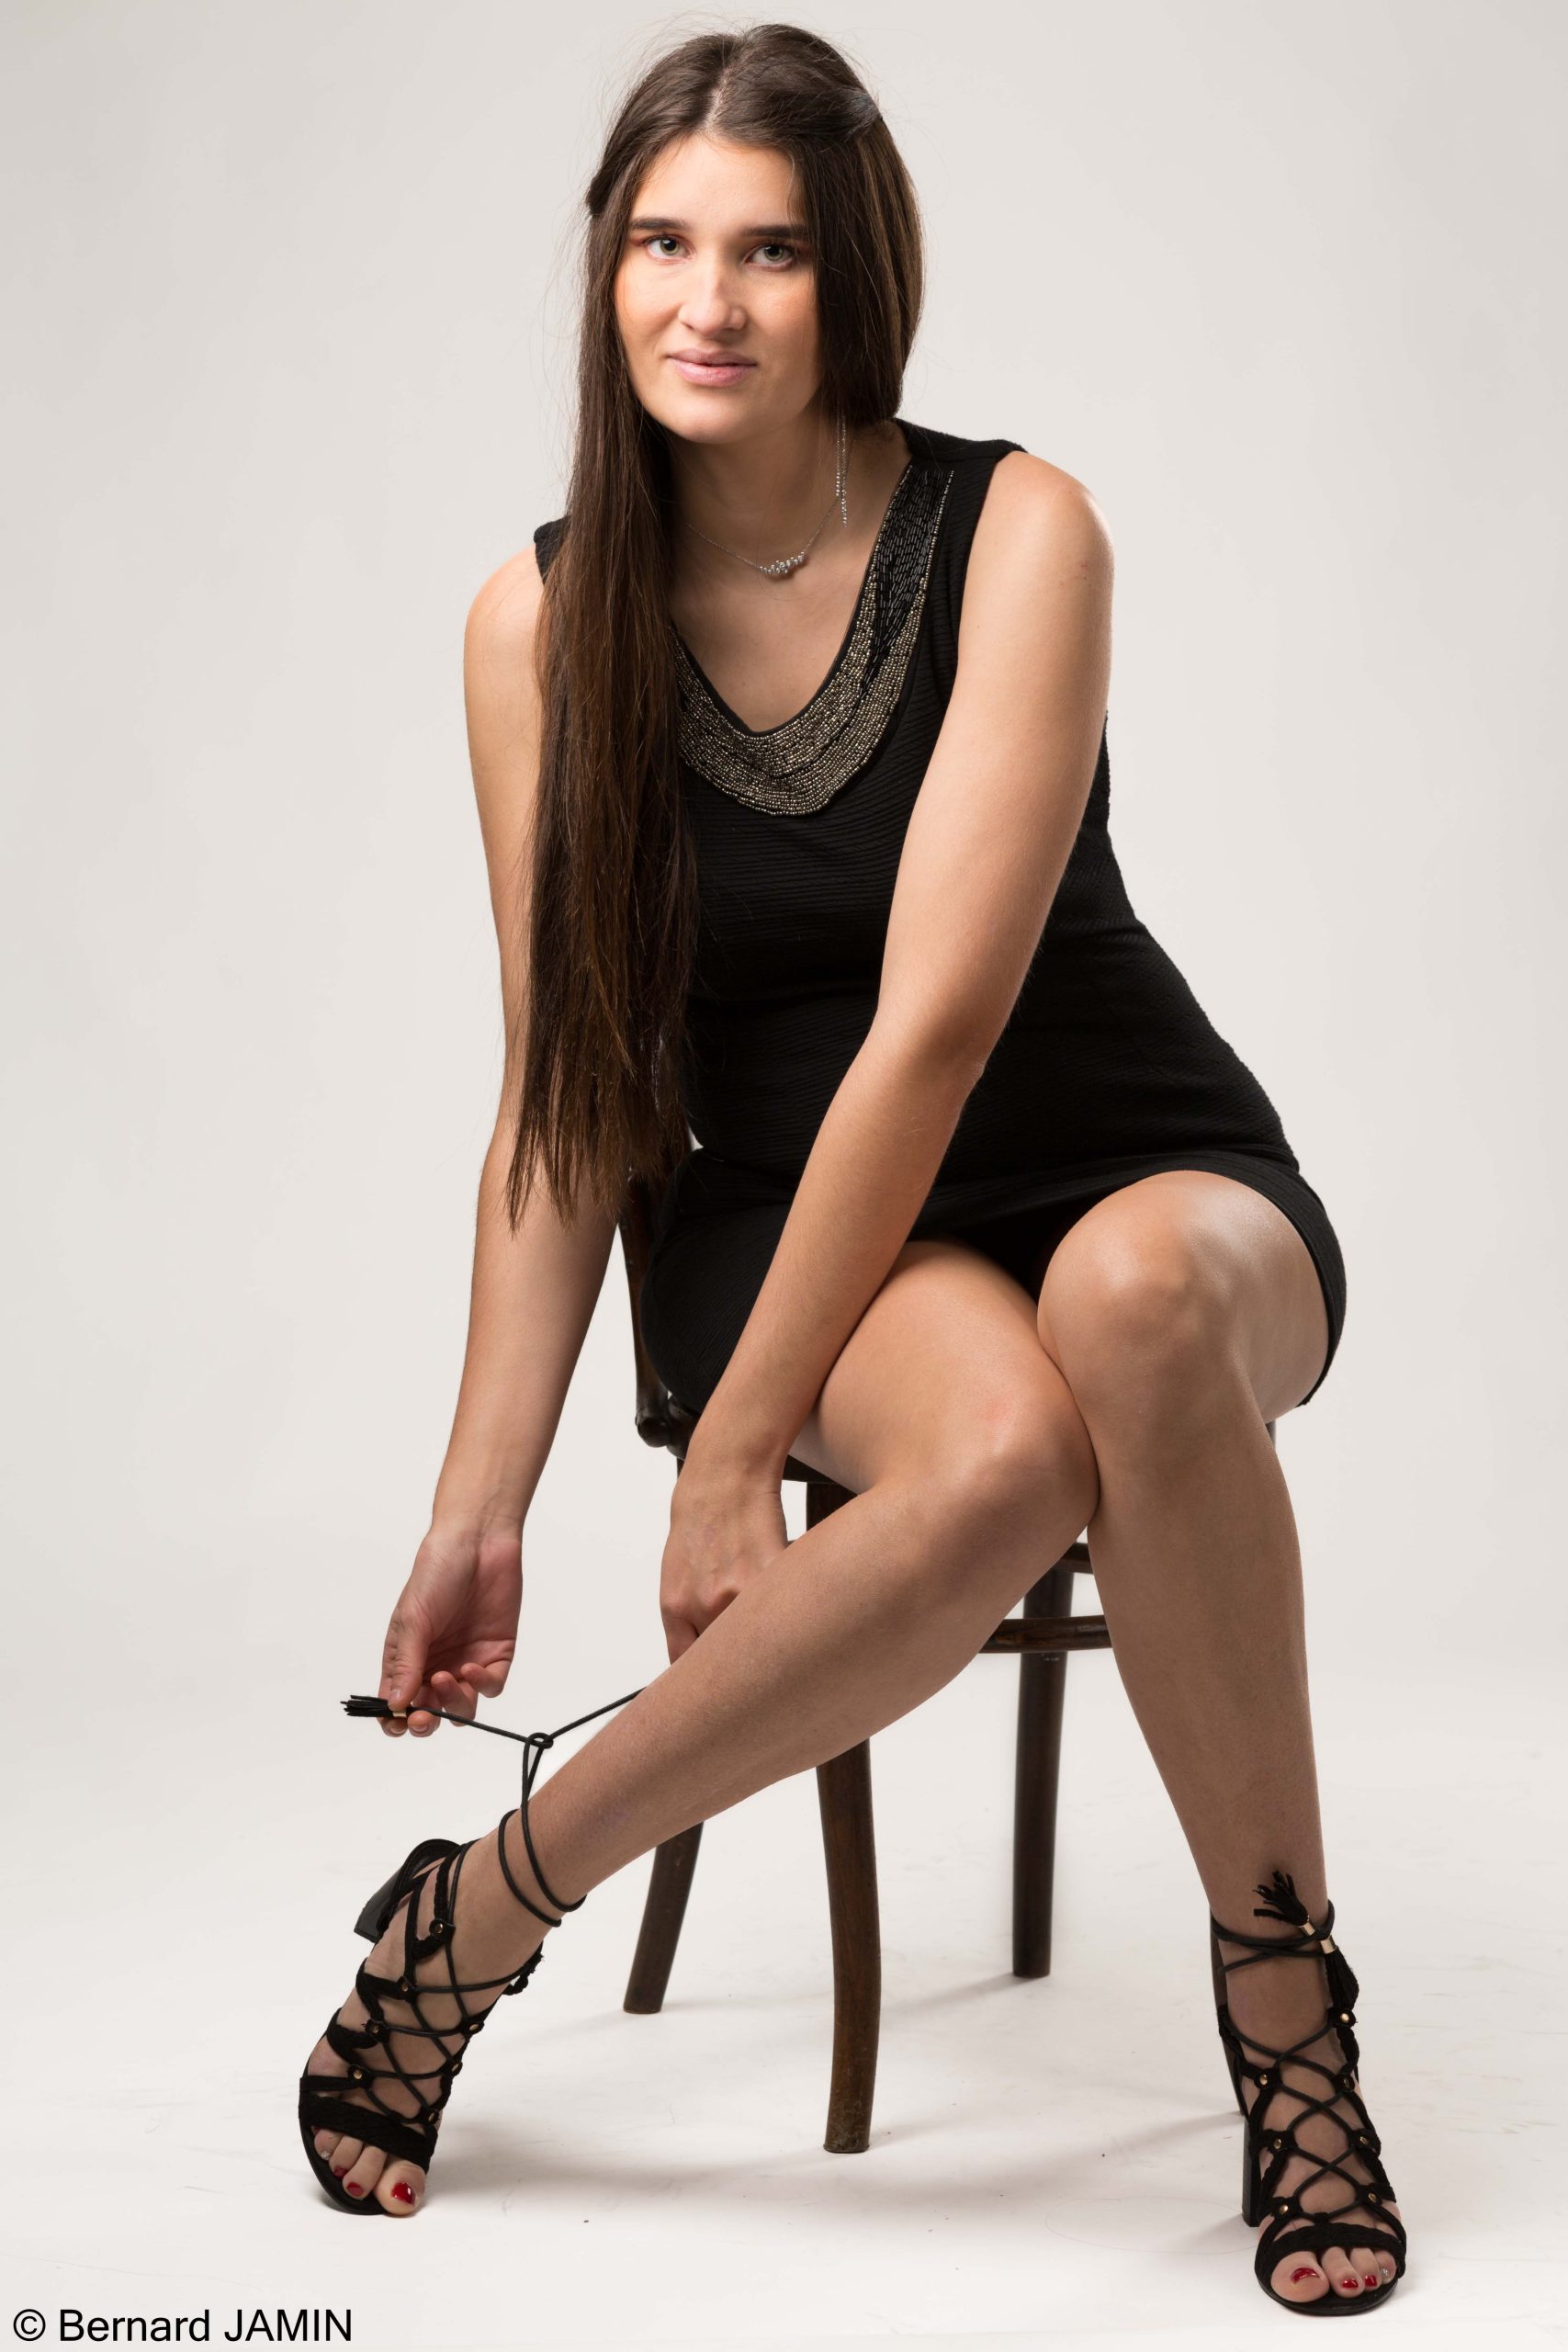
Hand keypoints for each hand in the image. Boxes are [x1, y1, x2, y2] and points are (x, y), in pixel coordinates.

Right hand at [377, 1522, 523, 1736]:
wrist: (478, 1544)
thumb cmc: (436, 1573)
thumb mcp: (413, 1619)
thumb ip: (406, 1664)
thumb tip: (395, 1704)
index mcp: (407, 1657)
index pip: (396, 1701)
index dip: (395, 1719)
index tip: (398, 1722)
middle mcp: (435, 1665)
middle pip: (429, 1712)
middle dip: (425, 1721)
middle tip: (424, 1715)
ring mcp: (465, 1661)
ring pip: (461, 1708)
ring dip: (453, 1704)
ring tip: (446, 1678)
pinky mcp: (496, 1655)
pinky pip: (490, 1687)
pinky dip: (481, 1685)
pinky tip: (471, 1667)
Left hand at [660, 1443, 788, 1661]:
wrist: (722, 1481)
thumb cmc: (699, 1526)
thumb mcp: (676, 1576)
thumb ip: (687, 1619)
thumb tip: (698, 1660)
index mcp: (676, 1607)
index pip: (686, 1665)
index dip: (705, 1682)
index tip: (716, 1687)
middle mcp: (705, 1604)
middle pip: (727, 1660)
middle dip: (739, 1666)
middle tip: (752, 1668)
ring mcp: (740, 1591)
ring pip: (758, 1637)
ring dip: (766, 1636)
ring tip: (770, 1625)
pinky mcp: (772, 1574)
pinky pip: (783, 1609)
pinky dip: (787, 1609)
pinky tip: (786, 1600)